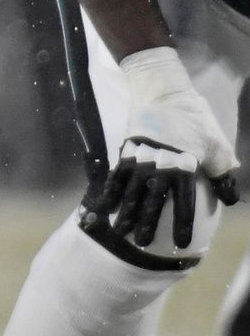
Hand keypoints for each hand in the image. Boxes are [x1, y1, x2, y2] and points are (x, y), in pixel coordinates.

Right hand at [80, 47, 237, 248]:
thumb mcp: (218, 146)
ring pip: (131, 191)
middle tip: (143, 243)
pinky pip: (116, 176)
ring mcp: (140, 158)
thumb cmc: (196, 119)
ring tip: (121, 232)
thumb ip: (223, 174)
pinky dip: (109, 193)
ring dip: (126, 213)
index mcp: (184, 164)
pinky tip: (104, 209)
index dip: (183, 223)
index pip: (185, 200)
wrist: (164, 92)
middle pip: (152, 200)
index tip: (183, 243)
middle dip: (147, 223)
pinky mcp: (126, 150)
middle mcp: (160, 164)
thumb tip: (231, 200)